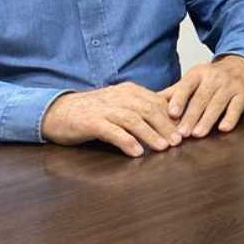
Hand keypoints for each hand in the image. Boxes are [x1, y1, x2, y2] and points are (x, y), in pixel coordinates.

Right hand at [42, 82, 182, 157]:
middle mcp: (119, 97)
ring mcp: (105, 109)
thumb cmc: (93, 112)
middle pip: (149, 109)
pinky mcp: (91, 122)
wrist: (57, 111)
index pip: (157, 102)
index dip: (173, 116)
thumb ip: (141, 110)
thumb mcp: (120, 106)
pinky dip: (126, 141)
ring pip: (133, 119)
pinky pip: (112, 131)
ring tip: (164, 147)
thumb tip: (169, 123)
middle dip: (166, 125)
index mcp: (130, 91)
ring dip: (151, 134)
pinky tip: (137, 152)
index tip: (186, 129)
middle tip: (179, 140)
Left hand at [160, 55, 243, 137]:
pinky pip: (237, 107)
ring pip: (218, 104)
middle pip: (201, 98)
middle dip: (191, 116)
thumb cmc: (214, 78)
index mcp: (198, 73)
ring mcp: (231, 85)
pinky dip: (230, 118)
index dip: (179, 99)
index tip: (171, 114)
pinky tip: (224, 128)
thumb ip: (174, 92)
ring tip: (197, 134)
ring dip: (207, 120)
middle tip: (181, 133)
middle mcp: (215, 77)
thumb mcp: (194, 80)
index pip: (186, 86)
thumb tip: (149, 103)